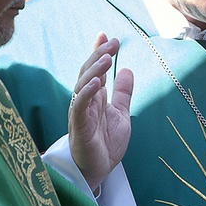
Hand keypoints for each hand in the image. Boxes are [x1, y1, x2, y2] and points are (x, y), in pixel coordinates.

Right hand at [69, 32, 132, 192]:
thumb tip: (126, 69)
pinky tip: (97, 83)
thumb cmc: (106, 144)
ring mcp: (80, 112)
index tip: (106, 35)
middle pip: (87, 72)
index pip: (94, 69)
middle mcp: (85, 101)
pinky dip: (87, 93)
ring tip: (107, 57)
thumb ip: (123, 93)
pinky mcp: (79, 126)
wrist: (99, 171)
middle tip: (112, 42)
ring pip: (83, 85)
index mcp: (94, 97)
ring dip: (94, 70)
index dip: (98, 51)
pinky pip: (80, 106)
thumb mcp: (121, 113)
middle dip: (99, 55)